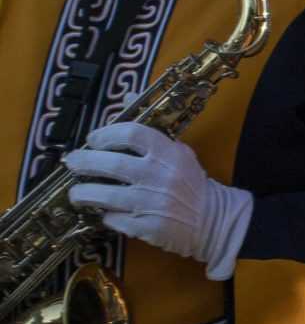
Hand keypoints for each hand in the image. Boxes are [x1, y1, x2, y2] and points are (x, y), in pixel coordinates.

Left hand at [63, 121, 255, 279]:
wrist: (213, 221)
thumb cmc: (193, 185)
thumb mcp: (180, 152)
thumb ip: (151, 131)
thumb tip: (126, 97)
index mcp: (170, 155)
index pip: (132, 134)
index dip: (106, 134)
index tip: (93, 140)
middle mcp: (159, 176)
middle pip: (111, 163)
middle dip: (84, 161)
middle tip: (72, 162)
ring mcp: (151, 203)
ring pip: (104, 195)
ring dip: (83, 192)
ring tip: (76, 192)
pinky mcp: (146, 227)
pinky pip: (113, 219)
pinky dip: (105, 216)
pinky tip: (104, 212)